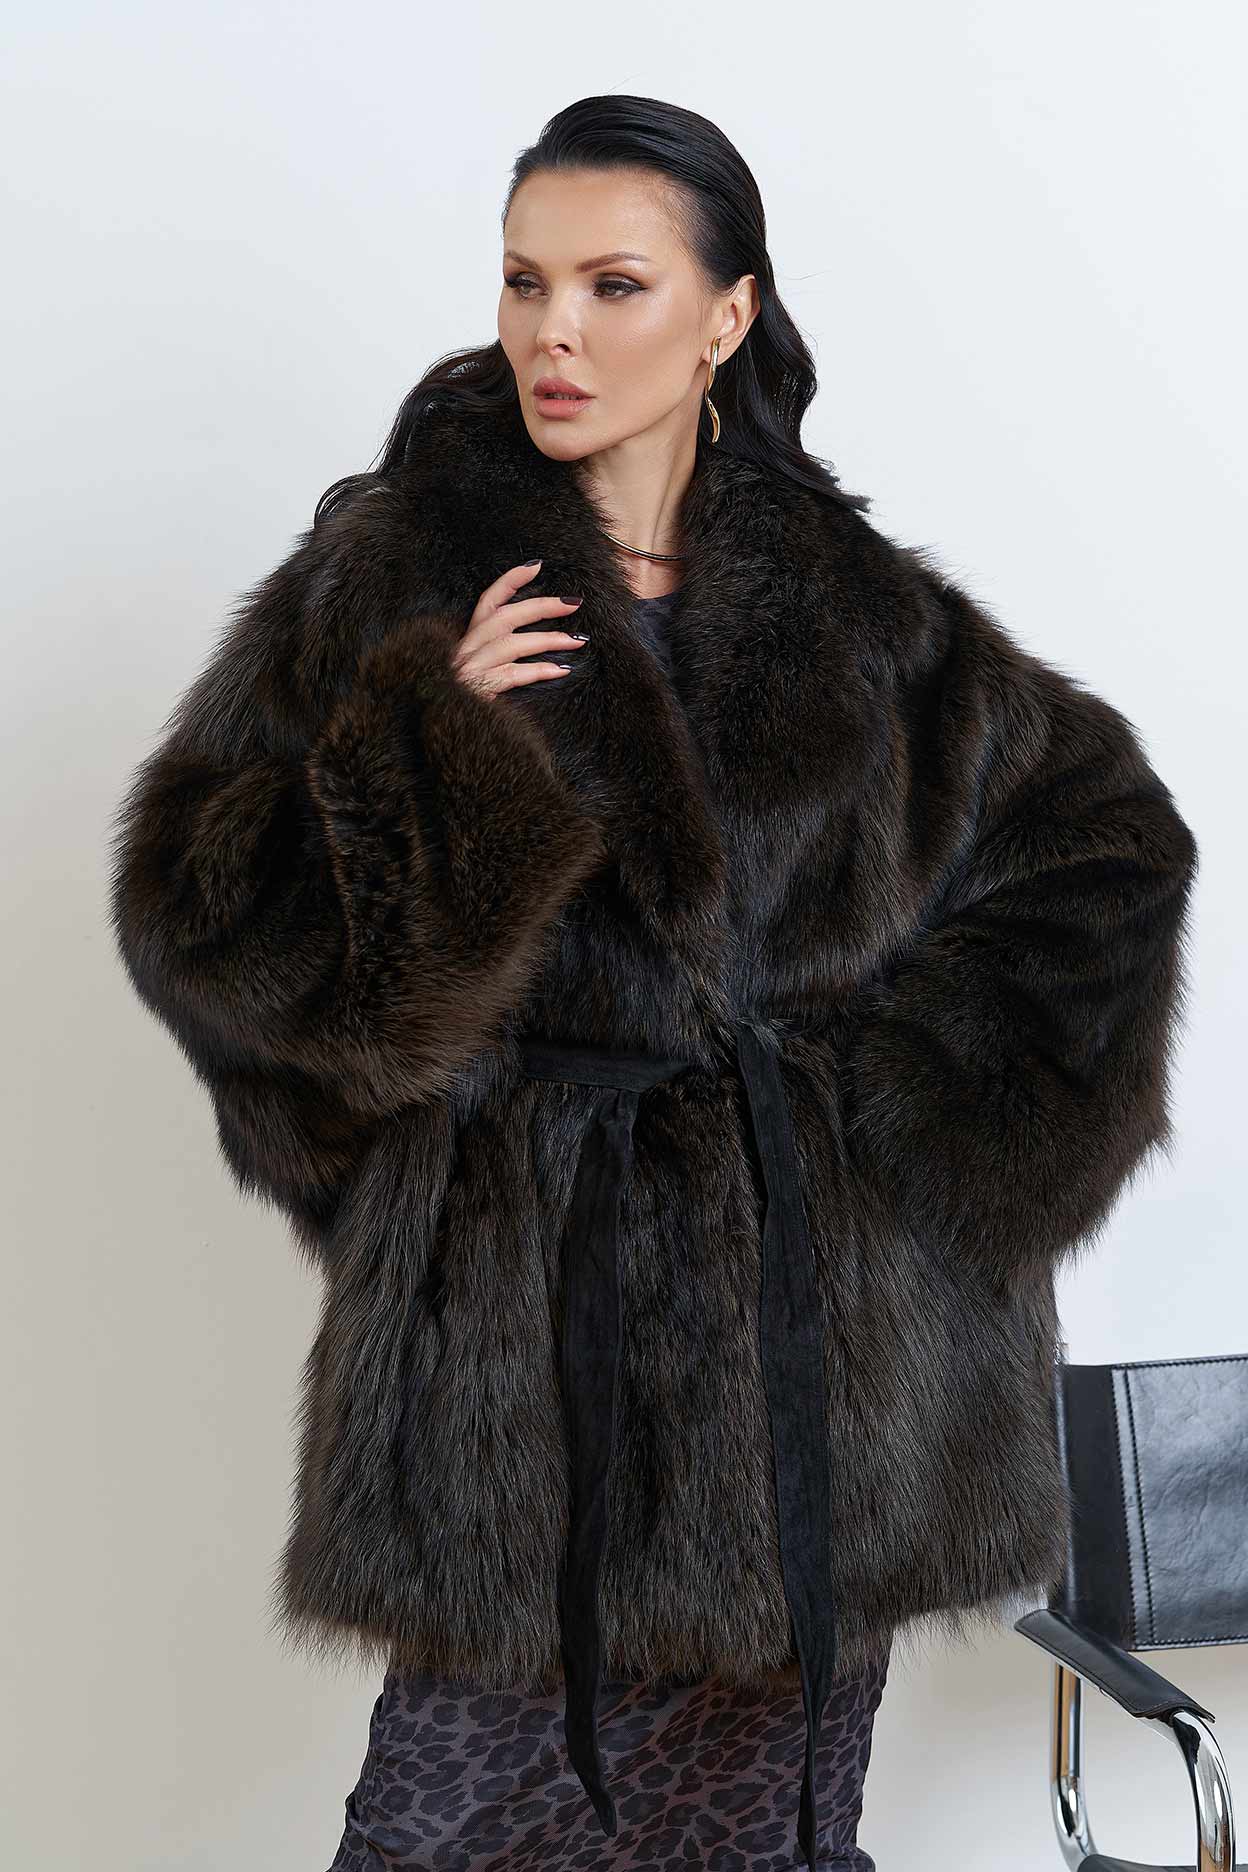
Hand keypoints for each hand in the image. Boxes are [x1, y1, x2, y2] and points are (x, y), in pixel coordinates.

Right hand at [452, 561, 586, 699]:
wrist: (441, 723)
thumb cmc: (463, 697)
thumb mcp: (476, 667)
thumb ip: (497, 651)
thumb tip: (535, 638)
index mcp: (467, 638)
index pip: (488, 600)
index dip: (510, 581)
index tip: (537, 566)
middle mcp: (467, 648)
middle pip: (506, 617)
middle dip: (542, 606)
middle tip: (574, 602)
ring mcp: (471, 668)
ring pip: (512, 644)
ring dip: (548, 640)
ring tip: (576, 641)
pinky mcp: (477, 689)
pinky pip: (512, 675)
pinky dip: (538, 671)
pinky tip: (561, 670)